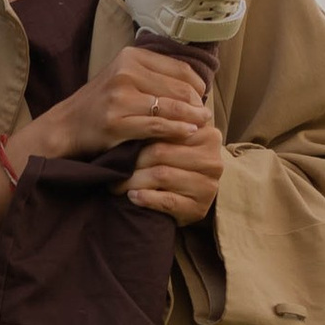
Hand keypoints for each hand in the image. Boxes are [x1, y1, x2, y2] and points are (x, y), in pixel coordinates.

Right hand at [24, 41, 211, 164]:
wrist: (67, 125)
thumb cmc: (101, 103)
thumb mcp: (124, 77)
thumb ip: (153, 75)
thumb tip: (194, 84)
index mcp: (130, 56)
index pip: (178, 68)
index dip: (196, 84)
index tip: (201, 97)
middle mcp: (125, 72)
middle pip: (178, 87)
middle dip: (196, 102)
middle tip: (206, 114)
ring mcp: (120, 98)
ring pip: (170, 107)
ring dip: (192, 117)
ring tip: (202, 123)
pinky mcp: (117, 122)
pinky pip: (157, 126)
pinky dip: (177, 130)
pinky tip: (188, 133)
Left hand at [123, 106, 224, 223]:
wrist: (191, 198)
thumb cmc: (176, 164)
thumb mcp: (173, 141)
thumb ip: (164, 127)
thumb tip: (132, 116)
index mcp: (209, 135)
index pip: (168, 129)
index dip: (141, 134)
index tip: (120, 138)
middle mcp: (212, 160)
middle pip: (161, 152)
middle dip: (133, 160)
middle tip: (112, 165)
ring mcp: (208, 186)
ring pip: (161, 176)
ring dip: (133, 181)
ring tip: (116, 183)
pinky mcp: (199, 208)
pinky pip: (166, 201)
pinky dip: (146, 198)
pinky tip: (132, 196)